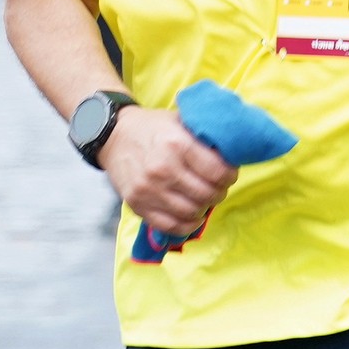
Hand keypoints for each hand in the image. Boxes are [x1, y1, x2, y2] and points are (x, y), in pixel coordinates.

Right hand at [96, 104, 234, 241]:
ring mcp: (149, 190)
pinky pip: (170, 226)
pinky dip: (187, 225)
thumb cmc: (153, 128)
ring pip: (192, 213)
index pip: (218, 172)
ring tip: (203, 199)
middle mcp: (163, 169)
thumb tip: (235, 149)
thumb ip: (205, 135)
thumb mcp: (180, 121)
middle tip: (217, 186)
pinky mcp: (138, 205)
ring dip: (204, 208)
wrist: (113, 135)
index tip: (229, 173)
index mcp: (177, 144)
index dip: (230, 175)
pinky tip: (192, 215)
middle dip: (219, 192)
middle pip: (207, 195)